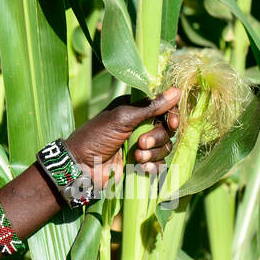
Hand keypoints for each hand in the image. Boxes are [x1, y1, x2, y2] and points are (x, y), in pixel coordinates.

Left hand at [63, 88, 181, 189]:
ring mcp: (141, 145)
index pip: (164, 108)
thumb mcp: (122, 118)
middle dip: (157, 138)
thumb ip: (150, 107)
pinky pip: (159, 164)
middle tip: (141, 143)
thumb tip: (176, 91)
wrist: (82, 166)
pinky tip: (141, 168)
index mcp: (135, 109)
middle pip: (166, 129)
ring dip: (153, 153)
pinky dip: (153, 166)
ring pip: (165, 147)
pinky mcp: (141, 163)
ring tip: (136, 157)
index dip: (171, 116)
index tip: (171, 123)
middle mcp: (140, 125)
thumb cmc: (97, 136)